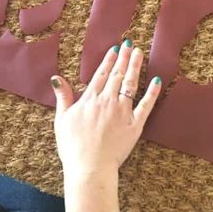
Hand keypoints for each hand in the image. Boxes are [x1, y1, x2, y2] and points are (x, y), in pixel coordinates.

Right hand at [51, 40, 161, 177]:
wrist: (89, 167)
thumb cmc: (73, 146)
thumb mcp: (62, 119)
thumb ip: (63, 97)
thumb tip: (56, 78)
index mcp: (90, 99)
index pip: (101, 74)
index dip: (109, 60)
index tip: (115, 49)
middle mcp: (107, 101)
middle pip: (117, 75)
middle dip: (123, 58)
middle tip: (129, 44)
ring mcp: (122, 112)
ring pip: (130, 84)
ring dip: (135, 67)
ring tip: (139, 53)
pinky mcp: (135, 125)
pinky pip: (146, 105)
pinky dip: (152, 92)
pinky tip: (156, 80)